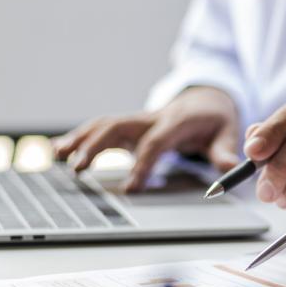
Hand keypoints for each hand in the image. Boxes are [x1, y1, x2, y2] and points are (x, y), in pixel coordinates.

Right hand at [53, 86, 240, 192]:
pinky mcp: (129, 126)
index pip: (155, 142)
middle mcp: (151, 118)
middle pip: (118, 127)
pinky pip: (100, 128)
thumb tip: (228, 167)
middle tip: (77, 169)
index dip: (142, 164)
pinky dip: (78, 137)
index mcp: (176, 121)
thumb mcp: (227, 132)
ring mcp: (137, 120)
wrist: (206, 99)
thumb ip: (224, 150)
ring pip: (103, 125)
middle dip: (96, 146)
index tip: (130, 188)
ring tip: (57, 156)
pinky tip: (58, 149)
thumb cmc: (215, 120)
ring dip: (80, 139)